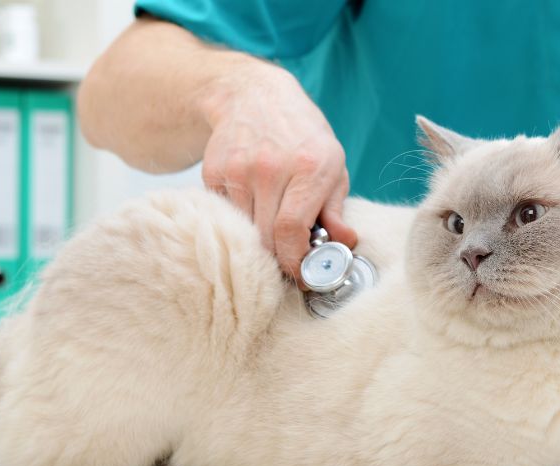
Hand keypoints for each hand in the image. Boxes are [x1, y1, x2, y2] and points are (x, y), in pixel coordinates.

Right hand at [199, 64, 356, 284]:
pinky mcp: (213, 173)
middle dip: (278, 258)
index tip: (301, 274)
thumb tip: (345, 243)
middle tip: (288, 262)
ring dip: (258, 242)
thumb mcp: (332, 165)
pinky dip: (239, 222)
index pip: (292, 231)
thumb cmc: (302, 136)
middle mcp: (270, 168)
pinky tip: (253, 208)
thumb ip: (336, 209)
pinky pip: (226, 216)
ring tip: (272, 235)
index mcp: (309, 168)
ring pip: (244, 231)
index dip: (295, 261)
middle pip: (266, 238)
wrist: (254, 96)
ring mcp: (238, 170)